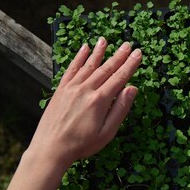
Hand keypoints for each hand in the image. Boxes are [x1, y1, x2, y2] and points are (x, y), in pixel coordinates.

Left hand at [28, 37, 140, 169]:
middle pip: (106, 68)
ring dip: (98, 52)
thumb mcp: (107, 132)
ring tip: (105, 40)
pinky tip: (83, 49)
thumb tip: (132, 88)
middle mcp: (86, 89)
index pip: (119, 78)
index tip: (138, 53)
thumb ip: (120, 109)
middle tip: (127, 44)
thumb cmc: (82, 144)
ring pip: (88, 65)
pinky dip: (78, 58)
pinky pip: (71, 69)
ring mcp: (71, 88)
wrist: (50, 149)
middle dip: (118, 56)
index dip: (130, 65)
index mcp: (100, 100)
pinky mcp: (60, 90)